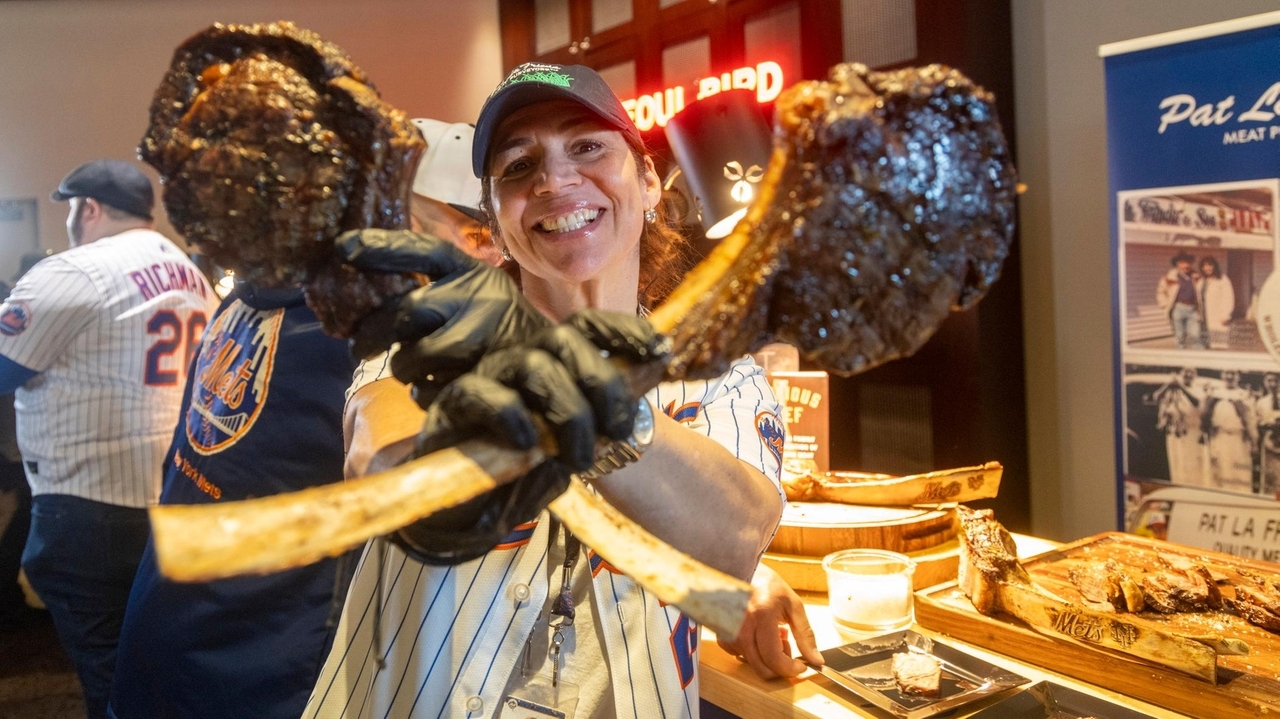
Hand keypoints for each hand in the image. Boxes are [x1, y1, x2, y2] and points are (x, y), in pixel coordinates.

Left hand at [336, 229, 550, 406]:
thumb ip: (434, 292)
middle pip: (407, 311)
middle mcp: (483, 297)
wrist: (557, 373)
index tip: (342, 248)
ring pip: (414, 355)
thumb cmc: (501, 333)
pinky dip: (423, 393)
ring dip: (403, 367)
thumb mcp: (476, 297)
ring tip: (412, 368)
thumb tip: (364, 299)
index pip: (425, 252)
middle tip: (358, 347)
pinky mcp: (486, 378)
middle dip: (372, 333)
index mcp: (476, 273)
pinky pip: (429, 390)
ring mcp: (486, 338)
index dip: (383, 247)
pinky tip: (436, 387)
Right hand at [393, 310, 665, 563]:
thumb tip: (620, 417)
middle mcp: (522, 362)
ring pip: (536, 366)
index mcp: (553, 365)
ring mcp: (489, 380)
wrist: (461, 509)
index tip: (661, 350)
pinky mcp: (454, 406)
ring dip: (568, 410)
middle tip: (617, 432)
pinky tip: (529, 446)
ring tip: (579, 458)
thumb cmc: (519, 477)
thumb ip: (596, 432)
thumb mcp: (568, 457)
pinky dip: (513, 417)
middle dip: (603, 383)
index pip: (589, 327)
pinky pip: (486, 395)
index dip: (625, 331)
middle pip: (567, 340)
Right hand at [717, 564, 821, 678]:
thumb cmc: (766, 584)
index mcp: (762, 616)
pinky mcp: (722, 636)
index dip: (790, 668)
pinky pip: (740, 656)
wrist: (740, 570)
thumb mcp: (792, 604)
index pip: (774, 658)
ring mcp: (729, 632)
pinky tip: (758, 635)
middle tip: (787, 646)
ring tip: (772, 633)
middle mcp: (742, 627)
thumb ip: (805, 634)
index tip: (801, 666)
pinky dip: (753, 652)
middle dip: (780, 665)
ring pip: (753, 663)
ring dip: (767, 656)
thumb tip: (816, 660)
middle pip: (762, 668)